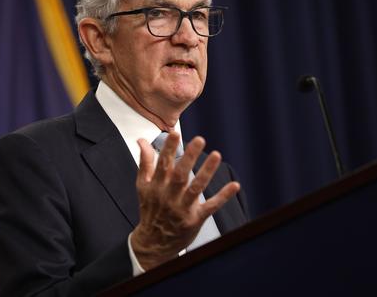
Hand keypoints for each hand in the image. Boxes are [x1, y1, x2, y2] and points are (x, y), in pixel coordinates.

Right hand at [130, 132, 240, 269]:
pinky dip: (223, 196)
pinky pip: (210, 207)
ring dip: (206, 172)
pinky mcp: (194, 219)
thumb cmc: (150, 209)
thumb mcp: (142, 186)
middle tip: (200, 139)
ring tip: (216, 155)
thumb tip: (141, 140)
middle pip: (180, 174)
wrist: (153, 242)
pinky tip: (234, 185)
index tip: (175, 133)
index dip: (169, 149)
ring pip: (195, 188)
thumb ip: (144, 162)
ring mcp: (182, 208)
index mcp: (156, 186)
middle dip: (189, 156)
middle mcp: (168, 196)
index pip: (162, 164)